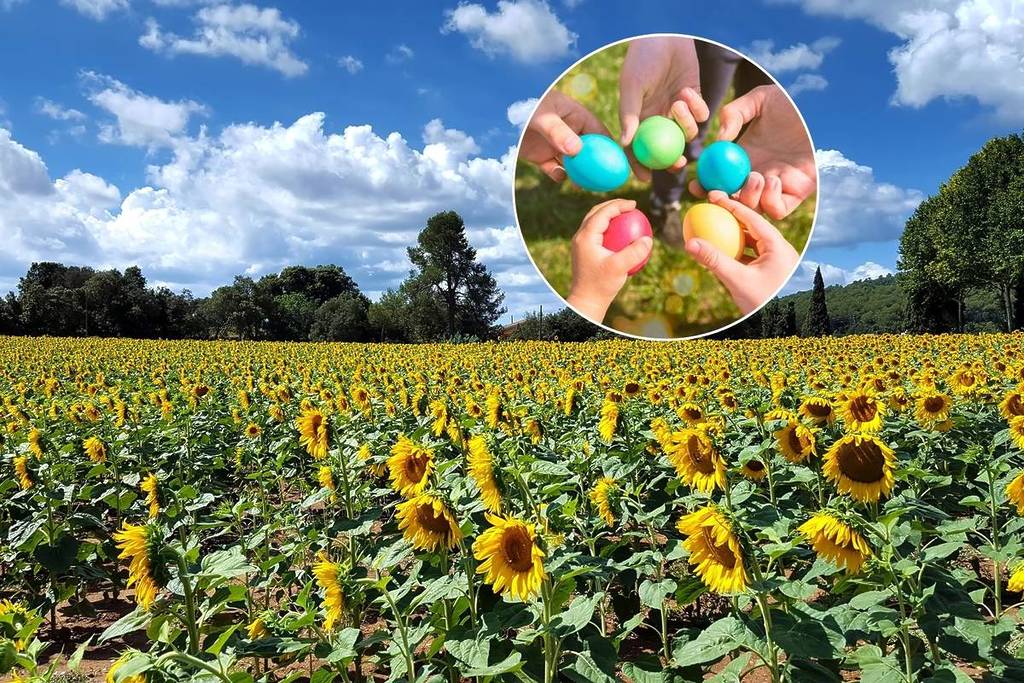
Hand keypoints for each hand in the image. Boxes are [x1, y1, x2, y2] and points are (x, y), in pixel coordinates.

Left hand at [519, 90, 611, 181]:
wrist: (499, 115)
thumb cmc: (525, 106)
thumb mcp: (543, 116)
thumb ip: (558, 131)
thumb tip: (578, 151)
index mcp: (576, 116)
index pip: (599, 133)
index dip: (611, 147)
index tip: (619, 162)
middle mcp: (569, 132)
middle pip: (589, 152)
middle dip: (597, 166)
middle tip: (606, 180)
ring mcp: (556, 145)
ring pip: (573, 164)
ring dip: (579, 175)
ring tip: (583, 184)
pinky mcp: (542, 157)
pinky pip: (555, 169)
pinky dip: (558, 175)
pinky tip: (559, 175)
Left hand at [566, 199, 652, 322]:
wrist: (586, 301)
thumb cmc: (602, 285)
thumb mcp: (620, 268)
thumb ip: (635, 252)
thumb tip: (648, 238)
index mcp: (585, 237)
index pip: (602, 213)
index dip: (619, 205)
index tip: (634, 205)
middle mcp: (580, 237)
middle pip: (596, 212)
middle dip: (613, 205)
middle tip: (630, 206)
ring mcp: (580, 244)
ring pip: (595, 221)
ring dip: (610, 215)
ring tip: (626, 215)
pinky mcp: (584, 251)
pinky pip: (597, 233)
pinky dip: (609, 228)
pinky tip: (623, 234)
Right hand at [619, 36, 709, 180]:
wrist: (665, 36)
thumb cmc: (642, 60)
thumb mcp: (632, 87)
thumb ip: (629, 115)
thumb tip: (625, 143)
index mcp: (638, 119)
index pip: (637, 149)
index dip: (639, 166)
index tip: (646, 178)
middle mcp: (658, 119)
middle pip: (666, 149)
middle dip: (672, 160)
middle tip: (679, 164)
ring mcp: (677, 111)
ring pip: (686, 133)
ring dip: (686, 124)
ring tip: (680, 102)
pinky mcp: (694, 100)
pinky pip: (700, 116)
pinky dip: (697, 109)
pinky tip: (688, 93)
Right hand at [685, 191, 799, 314]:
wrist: (783, 325)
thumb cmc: (764, 302)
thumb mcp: (737, 280)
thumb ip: (714, 260)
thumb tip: (689, 243)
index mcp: (778, 245)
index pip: (752, 217)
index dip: (731, 204)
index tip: (713, 196)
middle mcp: (779, 250)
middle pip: (752, 226)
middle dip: (730, 216)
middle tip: (710, 207)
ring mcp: (775, 262)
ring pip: (751, 241)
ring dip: (732, 234)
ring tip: (711, 227)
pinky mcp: (770, 273)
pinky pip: (749, 257)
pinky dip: (734, 253)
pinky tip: (717, 253)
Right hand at [690, 85, 815, 218]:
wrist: (822, 110)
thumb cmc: (793, 103)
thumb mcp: (759, 99)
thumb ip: (734, 114)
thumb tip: (720, 141)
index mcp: (744, 159)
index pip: (719, 180)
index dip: (705, 186)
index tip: (695, 184)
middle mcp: (757, 175)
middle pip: (732, 200)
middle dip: (721, 201)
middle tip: (717, 191)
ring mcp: (776, 186)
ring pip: (754, 209)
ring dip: (749, 198)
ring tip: (754, 176)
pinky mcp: (796, 193)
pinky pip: (778, 209)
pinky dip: (770, 201)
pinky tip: (773, 179)